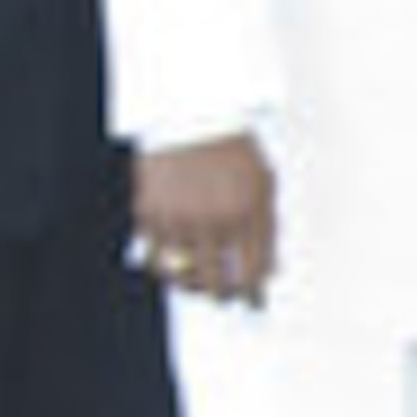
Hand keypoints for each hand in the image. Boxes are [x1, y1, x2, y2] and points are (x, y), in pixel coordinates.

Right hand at [132, 133, 274, 307]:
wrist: (192, 113)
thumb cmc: (234, 149)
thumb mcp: (263, 183)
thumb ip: (266, 228)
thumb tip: (268, 273)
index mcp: (248, 212)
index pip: (253, 273)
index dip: (253, 294)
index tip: (253, 303)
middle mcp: (213, 220)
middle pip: (217, 284)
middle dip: (223, 296)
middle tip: (224, 298)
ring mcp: (178, 219)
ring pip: (183, 277)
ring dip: (191, 287)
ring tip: (197, 287)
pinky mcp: (149, 214)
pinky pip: (155, 260)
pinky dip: (164, 270)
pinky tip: (173, 270)